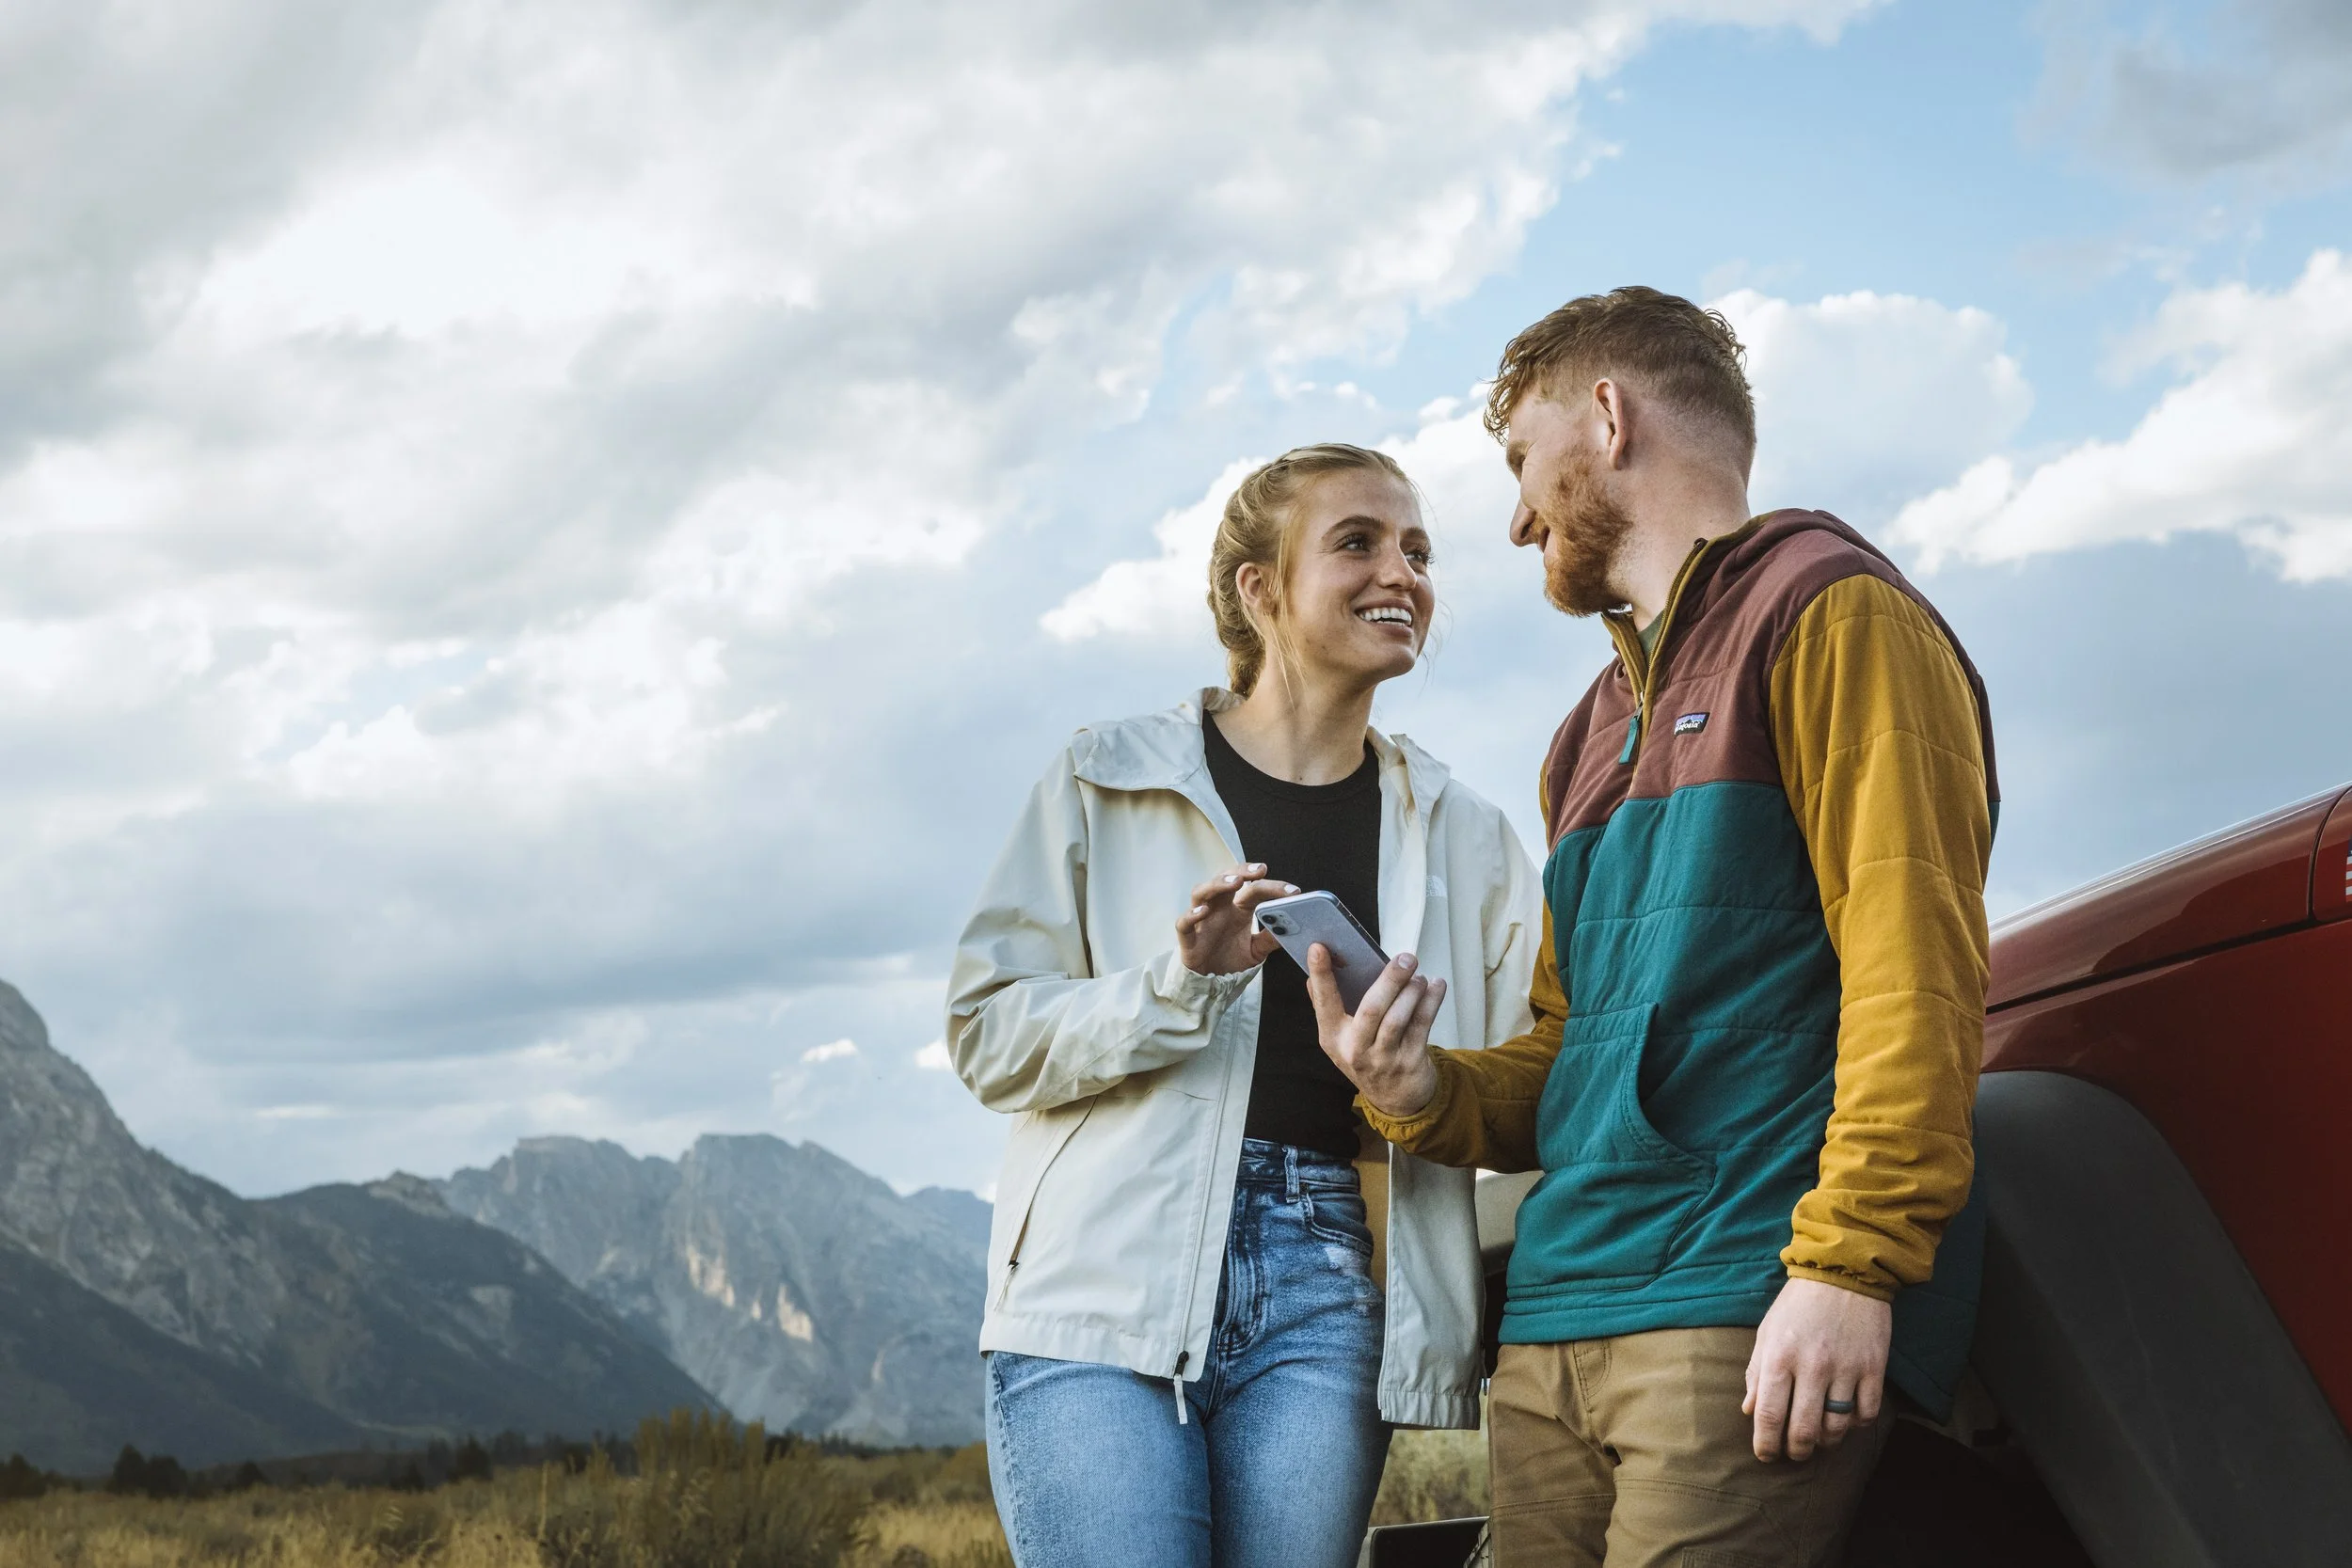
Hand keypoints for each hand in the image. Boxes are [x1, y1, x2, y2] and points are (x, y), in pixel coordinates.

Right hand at [1176, 864, 1295, 975]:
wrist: (1211, 983)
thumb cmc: (1232, 959)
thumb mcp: (1257, 950)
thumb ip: (1270, 938)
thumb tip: (1292, 928)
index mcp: (1239, 909)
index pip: (1255, 890)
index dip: (1273, 887)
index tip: (1293, 891)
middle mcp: (1220, 909)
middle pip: (1226, 880)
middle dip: (1242, 871)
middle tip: (1261, 870)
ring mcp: (1202, 920)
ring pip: (1201, 892)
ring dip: (1217, 884)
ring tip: (1235, 882)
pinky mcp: (1188, 938)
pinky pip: (1184, 923)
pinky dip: (1191, 915)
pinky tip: (1203, 912)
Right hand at [1305, 948, 1445, 1118]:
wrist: (1395, 1101)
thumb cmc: (1366, 1056)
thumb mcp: (1341, 1039)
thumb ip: (1327, 1008)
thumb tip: (1311, 978)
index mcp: (1333, 1038)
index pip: (1323, 1003)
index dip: (1320, 976)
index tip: (1318, 948)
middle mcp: (1355, 1049)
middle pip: (1371, 1010)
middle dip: (1389, 980)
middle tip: (1404, 958)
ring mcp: (1383, 1058)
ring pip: (1397, 1019)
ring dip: (1411, 992)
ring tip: (1418, 974)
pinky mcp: (1410, 1061)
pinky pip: (1422, 1026)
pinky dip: (1431, 1002)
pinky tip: (1436, 986)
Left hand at [1742, 1277, 1891, 1461]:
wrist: (1843, 1273)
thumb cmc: (1798, 1305)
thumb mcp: (1767, 1332)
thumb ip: (1756, 1373)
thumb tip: (1748, 1411)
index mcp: (1779, 1356)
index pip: (1768, 1415)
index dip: (1765, 1444)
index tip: (1765, 1455)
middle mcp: (1812, 1366)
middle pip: (1803, 1430)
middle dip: (1796, 1451)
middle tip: (1794, 1453)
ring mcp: (1846, 1368)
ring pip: (1836, 1428)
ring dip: (1826, 1442)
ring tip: (1819, 1440)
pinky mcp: (1874, 1368)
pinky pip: (1866, 1414)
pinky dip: (1855, 1425)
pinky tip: (1846, 1420)